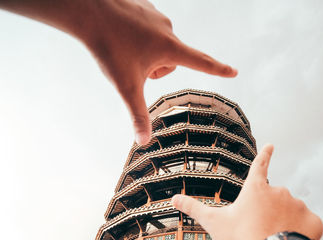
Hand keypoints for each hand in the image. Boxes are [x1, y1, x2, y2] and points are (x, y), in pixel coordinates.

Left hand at [82, 0, 236, 143]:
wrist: (89, 11)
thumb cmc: (109, 47)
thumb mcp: (126, 86)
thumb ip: (138, 114)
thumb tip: (144, 142)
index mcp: (170, 48)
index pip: (201, 62)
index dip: (218, 69)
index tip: (233, 71)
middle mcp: (168, 29)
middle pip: (168, 60)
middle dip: (152, 67)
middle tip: (131, 63)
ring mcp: (156, 16)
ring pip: (155, 45)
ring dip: (143, 52)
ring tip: (123, 47)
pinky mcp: (144, 7)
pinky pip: (145, 30)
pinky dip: (134, 36)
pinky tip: (120, 33)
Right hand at [171, 144, 322, 239]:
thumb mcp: (214, 222)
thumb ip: (194, 207)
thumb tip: (175, 198)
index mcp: (255, 188)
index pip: (260, 164)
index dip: (265, 154)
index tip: (271, 145)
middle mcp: (277, 191)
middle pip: (273, 195)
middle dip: (268, 208)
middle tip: (258, 225)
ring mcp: (296, 205)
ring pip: (290, 208)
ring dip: (284, 218)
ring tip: (272, 233)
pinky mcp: (311, 220)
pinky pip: (307, 221)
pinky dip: (301, 228)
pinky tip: (289, 235)